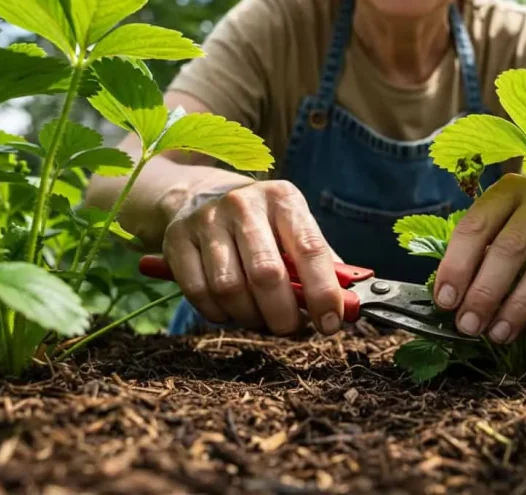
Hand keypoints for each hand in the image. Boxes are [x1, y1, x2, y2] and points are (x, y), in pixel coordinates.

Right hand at [161, 180, 345, 335]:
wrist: (201, 196)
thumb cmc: (263, 226)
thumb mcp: (295, 231)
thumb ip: (323, 266)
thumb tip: (348, 308)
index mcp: (283, 199)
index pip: (310, 250)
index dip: (323, 293)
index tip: (330, 324)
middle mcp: (244, 204)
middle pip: (267, 274)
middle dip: (283, 315)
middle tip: (289, 328)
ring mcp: (207, 220)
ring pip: (230, 289)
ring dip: (250, 317)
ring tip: (259, 317)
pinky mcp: (177, 239)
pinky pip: (199, 294)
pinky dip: (219, 314)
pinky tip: (230, 310)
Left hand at [432, 174, 525, 343]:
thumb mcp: (504, 230)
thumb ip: (478, 257)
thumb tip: (448, 300)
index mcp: (510, 189)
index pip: (476, 226)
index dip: (457, 266)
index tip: (445, 301)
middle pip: (511, 246)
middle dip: (486, 292)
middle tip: (470, 325)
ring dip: (519, 306)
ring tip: (499, 334)